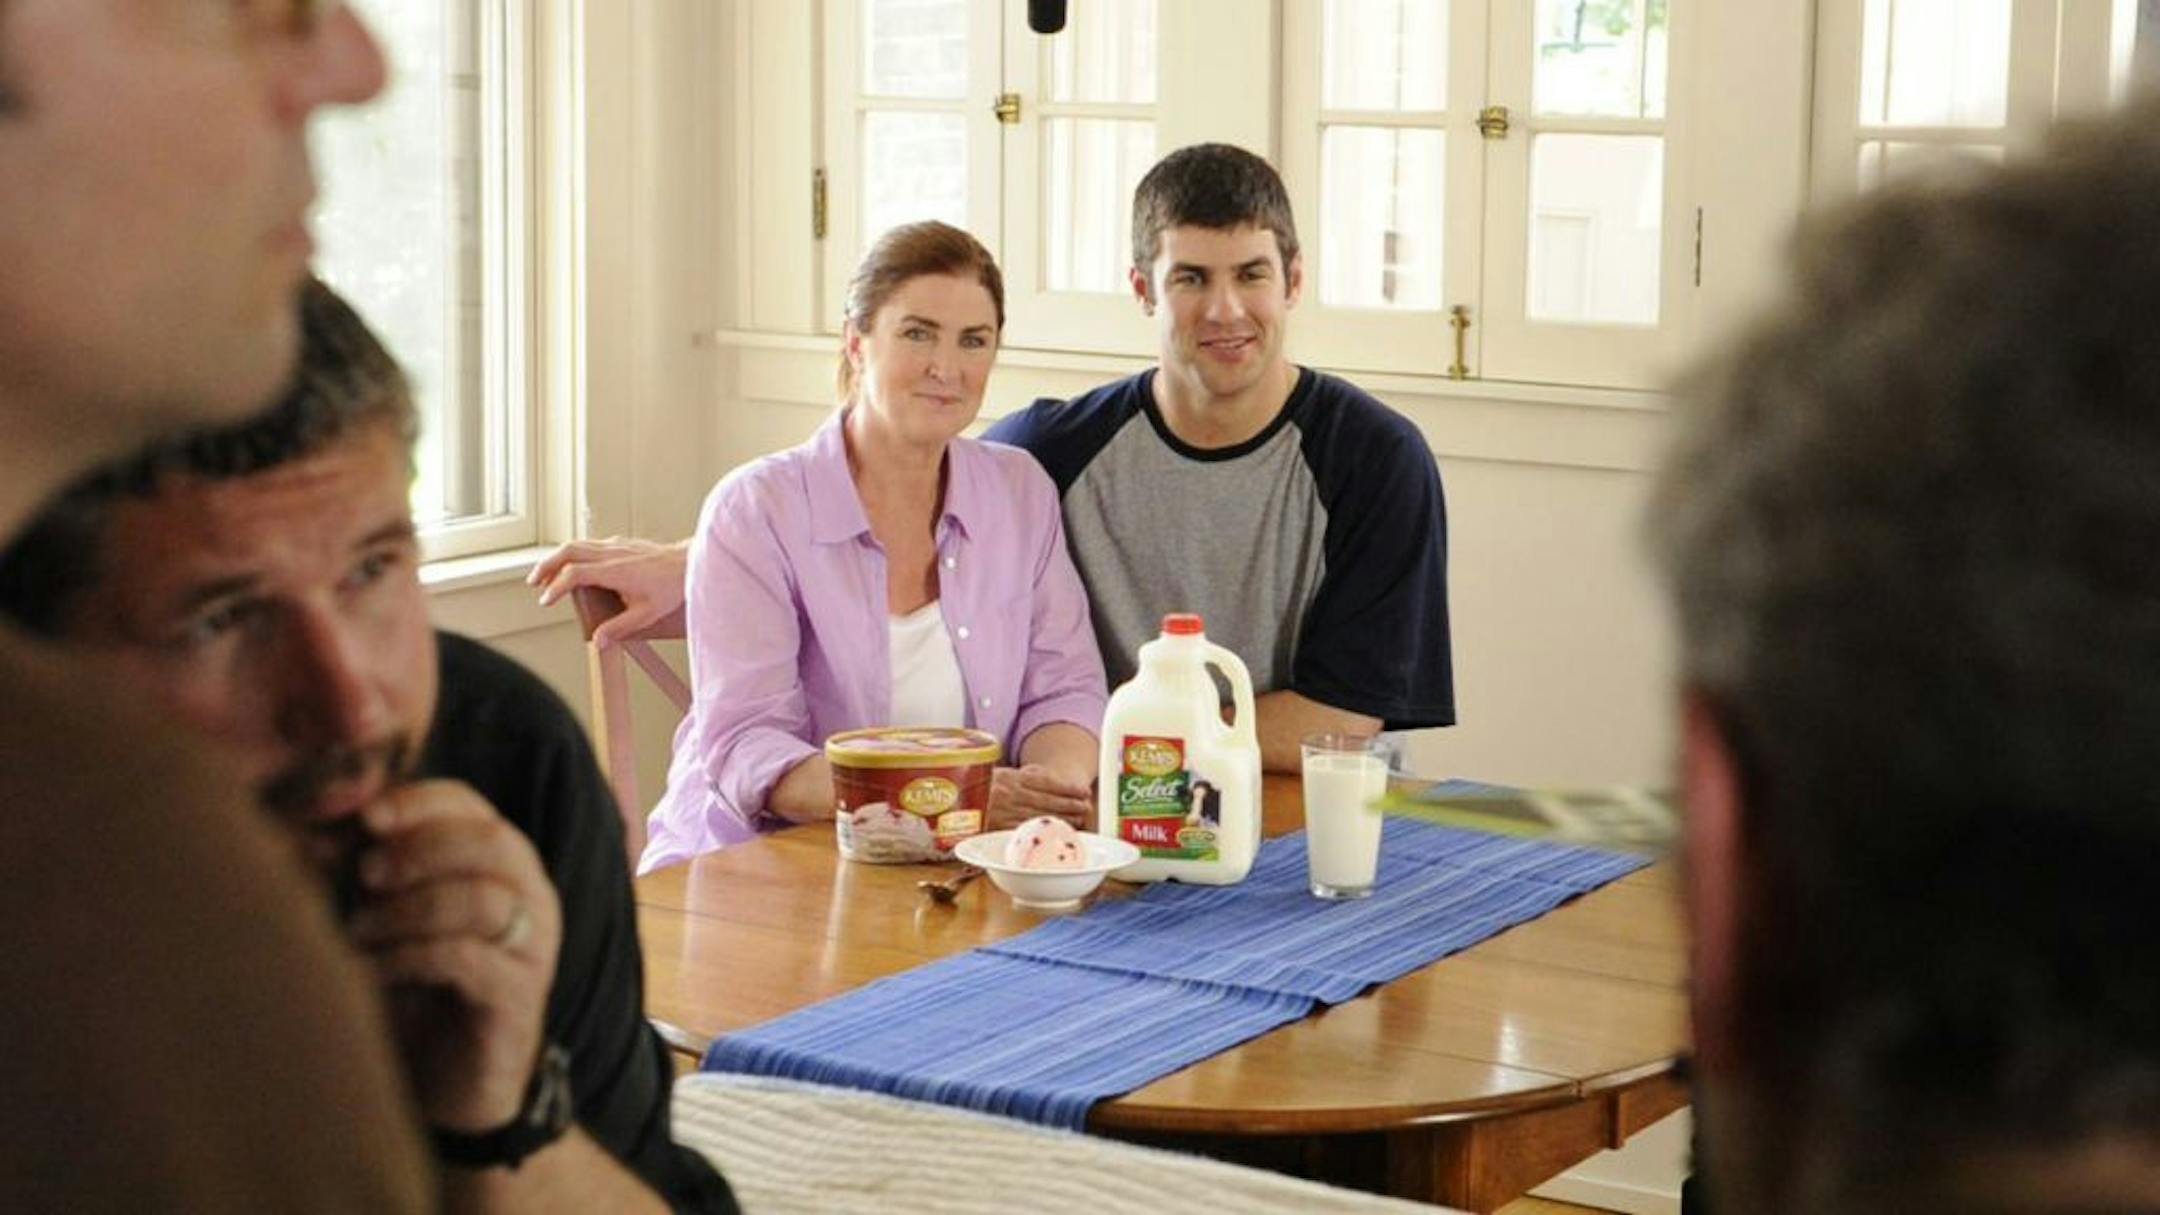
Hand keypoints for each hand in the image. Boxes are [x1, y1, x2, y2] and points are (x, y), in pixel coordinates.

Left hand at [345, 781, 561, 1130]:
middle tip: (366, 875)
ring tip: (360, 932)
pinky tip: (376, 970)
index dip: (421, 802)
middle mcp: (530, 898)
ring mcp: (532, 949)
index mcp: (500, 865)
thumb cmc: (410, 990)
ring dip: (409, 910)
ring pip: (482, 898)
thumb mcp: (386, 919)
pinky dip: (412, 956)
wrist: (443, 1084)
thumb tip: (317, 827)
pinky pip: (469, 958)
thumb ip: (365, 873)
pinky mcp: (518, 999)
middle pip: (491, 842)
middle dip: (421, 850)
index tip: (366, 818)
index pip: (472, 807)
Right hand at [527, 537, 688, 647]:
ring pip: (577, 544)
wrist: (688, 564)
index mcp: (615, 571)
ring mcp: (615, 545)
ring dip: (557, 558)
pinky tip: (572, 566)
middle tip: (534, 583)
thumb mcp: (647, 614)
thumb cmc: (671, 587)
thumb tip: (598, 642)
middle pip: (568, 551)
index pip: (575, 574)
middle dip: (547, 566)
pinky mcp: (620, 543)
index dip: (557, 587)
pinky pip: (590, 544)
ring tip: (546, 575)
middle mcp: (612, 554)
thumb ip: (620, 628)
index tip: (546, 600)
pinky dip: (574, 554)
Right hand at [987, 764, 1093, 829]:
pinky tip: (1057, 832)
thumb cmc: (981, 787)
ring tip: (1080, 819)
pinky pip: (1025, 831)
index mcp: (1011, 777)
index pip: (1047, 782)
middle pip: (1048, 800)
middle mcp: (1008, 794)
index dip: (1069, 787)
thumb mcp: (1000, 774)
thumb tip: (1050, 777)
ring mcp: (1002, 813)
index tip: (1084, 791)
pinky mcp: (997, 829)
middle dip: (1071, 805)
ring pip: (1040, 817)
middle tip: (1087, 807)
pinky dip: (1043, 831)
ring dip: (1064, 819)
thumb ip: (1023, 776)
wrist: (951, 800)